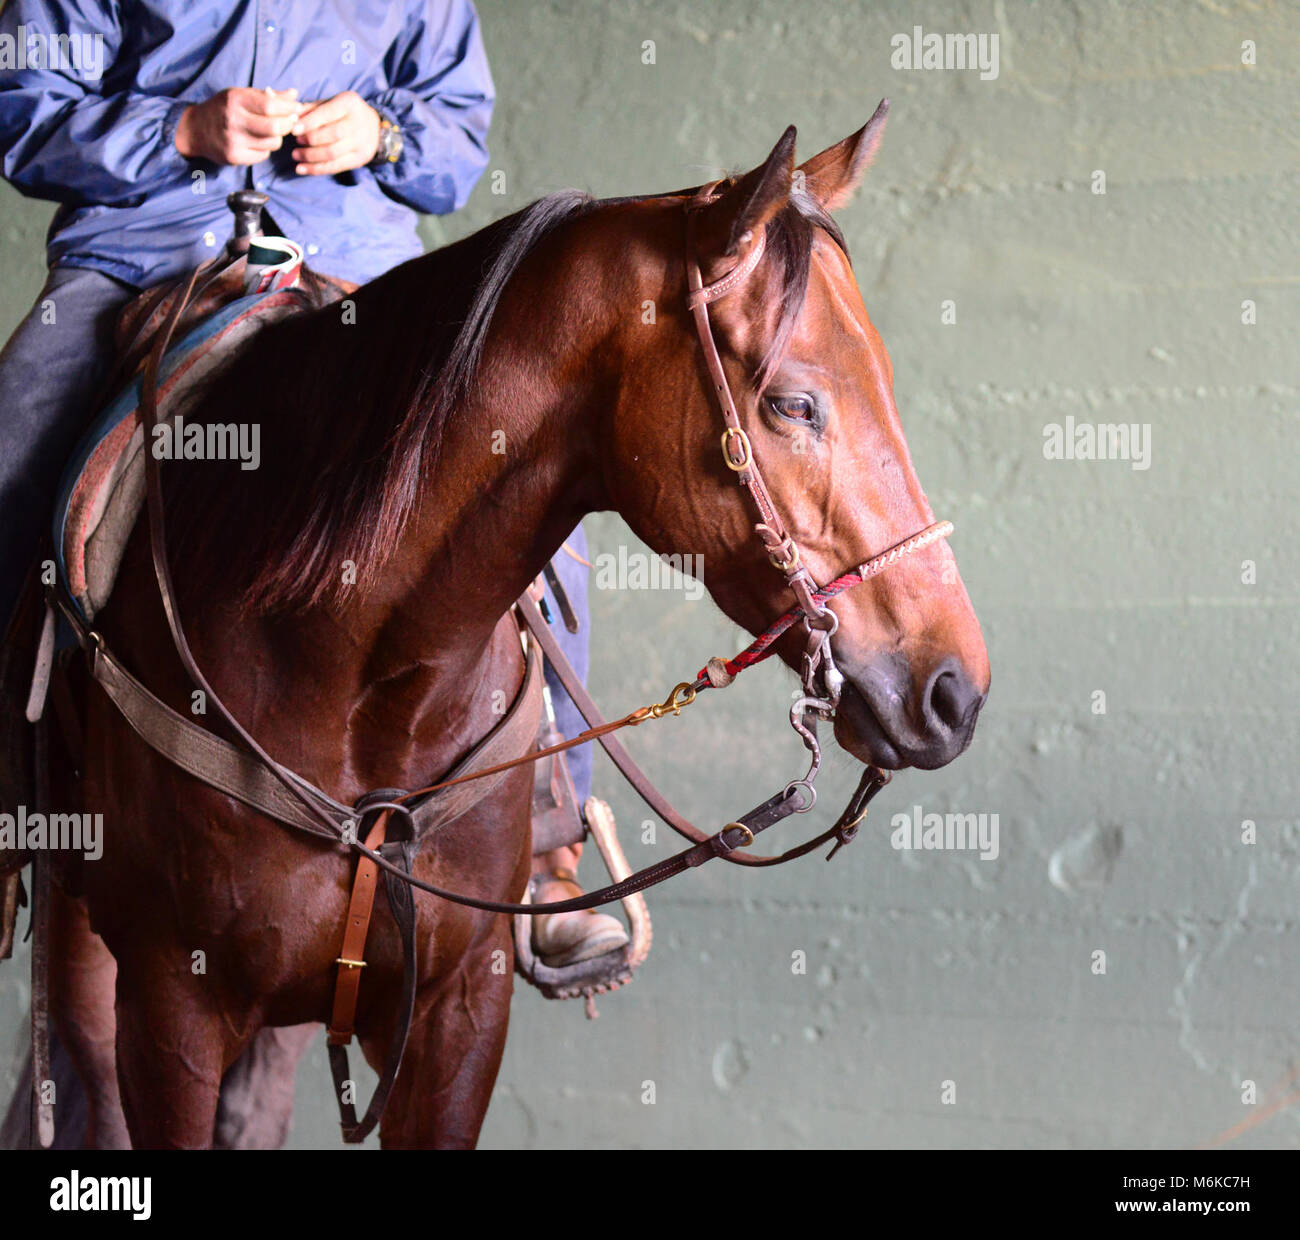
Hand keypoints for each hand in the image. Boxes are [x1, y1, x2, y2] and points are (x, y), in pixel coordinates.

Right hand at [174, 87, 301, 164]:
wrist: (195, 129)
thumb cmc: (224, 109)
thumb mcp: (241, 95)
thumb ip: (268, 96)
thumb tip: (295, 95)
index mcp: (235, 99)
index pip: (270, 105)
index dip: (288, 108)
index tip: (297, 109)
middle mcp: (233, 119)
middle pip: (275, 127)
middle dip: (287, 125)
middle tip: (290, 122)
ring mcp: (233, 140)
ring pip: (272, 143)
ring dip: (277, 138)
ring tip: (270, 131)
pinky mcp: (234, 157)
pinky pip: (263, 155)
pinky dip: (265, 149)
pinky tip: (256, 142)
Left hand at [291, 91, 381, 175]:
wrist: (374, 127)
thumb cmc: (345, 112)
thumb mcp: (331, 102)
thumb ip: (312, 108)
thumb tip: (291, 117)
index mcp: (350, 103)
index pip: (327, 113)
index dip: (309, 122)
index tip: (293, 130)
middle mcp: (359, 123)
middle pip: (332, 135)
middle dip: (311, 139)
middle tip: (297, 140)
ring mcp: (361, 143)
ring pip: (333, 153)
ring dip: (311, 156)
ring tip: (296, 155)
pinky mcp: (360, 159)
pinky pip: (336, 167)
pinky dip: (317, 169)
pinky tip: (302, 169)